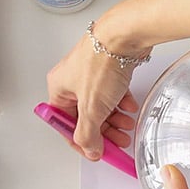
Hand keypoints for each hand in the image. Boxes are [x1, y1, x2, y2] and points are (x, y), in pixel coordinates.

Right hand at [46, 20, 149, 159]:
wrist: (125, 35)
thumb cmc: (101, 62)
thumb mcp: (92, 108)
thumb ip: (89, 134)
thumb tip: (89, 150)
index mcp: (59, 89)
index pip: (66, 124)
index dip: (82, 141)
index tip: (98, 153)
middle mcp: (72, 80)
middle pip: (86, 116)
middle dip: (103, 131)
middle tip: (117, 143)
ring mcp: (91, 73)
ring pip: (101, 104)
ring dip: (115, 119)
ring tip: (127, 126)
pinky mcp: (109, 68)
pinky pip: (113, 92)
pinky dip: (122, 103)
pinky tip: (130, 107)